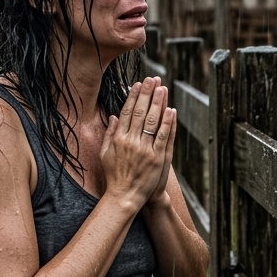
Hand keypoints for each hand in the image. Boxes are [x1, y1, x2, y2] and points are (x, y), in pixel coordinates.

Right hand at [100, 77, 175, 207]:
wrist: (124, 197)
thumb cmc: (114, 176)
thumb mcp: (105, 154)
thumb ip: (109, 134)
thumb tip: (114, 116)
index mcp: (118, 139)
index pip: (127, 112)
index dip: (134, 96)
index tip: (139, 84)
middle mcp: (131, 141)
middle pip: (140, 112)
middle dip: (148, 94)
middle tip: (153, 79)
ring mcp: (145, 149)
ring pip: (153, 121)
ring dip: (158, 103)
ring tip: (163, 88)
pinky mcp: (157, 158)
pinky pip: (163, 136)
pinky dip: (168, 123)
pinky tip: (171, 110)